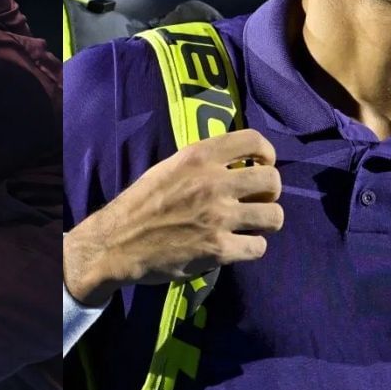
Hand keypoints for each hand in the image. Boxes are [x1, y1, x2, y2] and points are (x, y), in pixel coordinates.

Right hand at [64, 128, 282, 306]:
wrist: (117, 243)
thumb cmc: (141, 204)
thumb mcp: (168, 167)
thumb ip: (202, 162)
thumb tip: (236, 163)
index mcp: (199, 156)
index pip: (254, 140)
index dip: (267, 154)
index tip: (262, 165)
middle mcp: (213, 182)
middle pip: (272, 180)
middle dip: (269, 193)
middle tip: (256, 202)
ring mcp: (218, 217)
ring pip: (274, 216)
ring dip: (265, 222)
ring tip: (251, 225)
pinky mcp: (219, 249)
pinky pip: (259, 247)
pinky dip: (251, 248)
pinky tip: (237, 246)